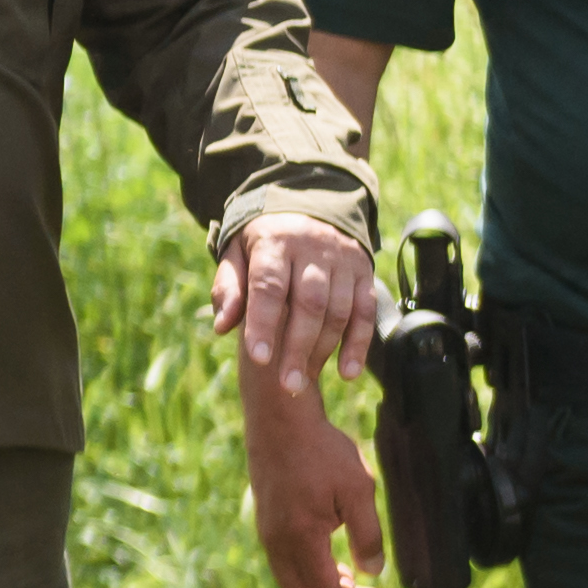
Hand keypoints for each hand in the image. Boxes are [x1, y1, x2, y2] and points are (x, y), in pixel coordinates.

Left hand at [209, 210, 374, 383]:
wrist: (311, 201)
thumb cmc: (264, 240)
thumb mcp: (237, 252)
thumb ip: (229, 287)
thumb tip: (222, 326)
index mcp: (275, 242)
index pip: (269, 286)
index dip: (265, 323)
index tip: (259, 359)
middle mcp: (313, 248)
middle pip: (309, 303)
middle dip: (297, 348)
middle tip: (287, 386)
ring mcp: (343, 259)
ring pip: (339, 309)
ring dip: (325, 350)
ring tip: (304, 383)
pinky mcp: (365, 270)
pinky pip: (365, 311)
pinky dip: (359, 344)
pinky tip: (347, 373)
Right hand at [243, 350, 389, 587]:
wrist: (279, 418)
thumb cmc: (322, 450)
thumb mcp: (358, 489)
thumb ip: (368, 534)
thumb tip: (373, 572)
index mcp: (300, 538)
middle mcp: (277, 542)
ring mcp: (268, 532)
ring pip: (291, 584)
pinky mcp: (267, 521)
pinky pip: (286, 565)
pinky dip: (309, 578)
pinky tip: (332, 569)